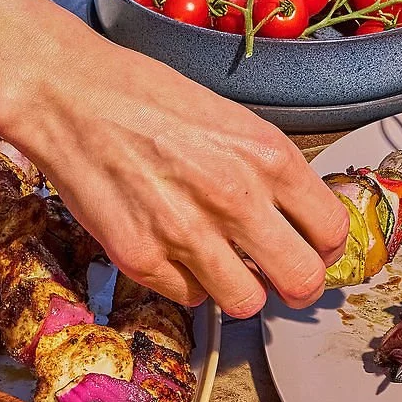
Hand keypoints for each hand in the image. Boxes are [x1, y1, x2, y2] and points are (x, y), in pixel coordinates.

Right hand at [5, 20, 347, 316]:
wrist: (70, 97)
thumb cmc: (145, 99)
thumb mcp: (230, 119)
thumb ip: (268, 171)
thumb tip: (295, 220)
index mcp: (267, 156)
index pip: (332, 233)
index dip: (323, 249)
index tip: (308, 250)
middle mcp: (235, 198)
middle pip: (302, 282)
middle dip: (295, 287)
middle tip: (278, 279)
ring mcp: (187, 234)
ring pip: (247, 304)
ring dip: (238, 291)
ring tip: (220, 266)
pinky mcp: (142, 259)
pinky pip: (189, 298)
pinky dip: (185, 283)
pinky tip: (171, 251)